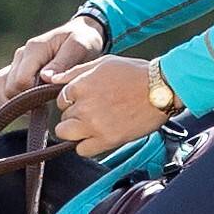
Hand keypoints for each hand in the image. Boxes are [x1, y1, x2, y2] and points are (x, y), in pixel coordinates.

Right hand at [0, 14, 105, 106]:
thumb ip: (62, 63)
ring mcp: (16, 62)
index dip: (31, 96)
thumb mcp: (78, 48)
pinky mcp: (15, 69)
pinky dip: (7, 97)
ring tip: (32, 109)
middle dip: (23, 102)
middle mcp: (20, 54)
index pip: (21, 80)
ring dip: (11, 101)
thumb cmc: (83, 41)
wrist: (81, 33)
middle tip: (44, 107)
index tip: (48, 102)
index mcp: (34, 48)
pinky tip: (25, 105)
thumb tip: (45, 78)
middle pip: (8, 87)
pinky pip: (1, 85)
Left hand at [55, 54, 175, 157]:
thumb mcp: (103, 63)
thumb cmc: (135, 73)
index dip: (72, 101)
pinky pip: (82, 150)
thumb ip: (75, 72)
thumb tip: (52, 79)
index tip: (85, 101)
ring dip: (76, 131)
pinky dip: (87, 145)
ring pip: (66, 134)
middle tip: (92, 112)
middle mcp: (83, 106)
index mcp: (80, 85)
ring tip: (92, 126)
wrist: (161, 89)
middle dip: (74, 115)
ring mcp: (93, 124)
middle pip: (64, 117)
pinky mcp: (106, 140)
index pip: (61, 99)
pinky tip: (98, 136)